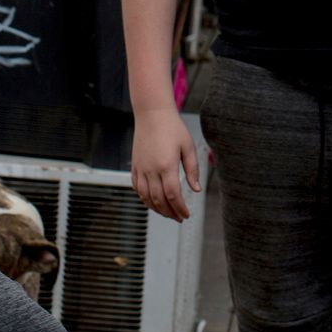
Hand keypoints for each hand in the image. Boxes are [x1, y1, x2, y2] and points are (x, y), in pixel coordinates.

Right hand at [131, 107, 199, 221]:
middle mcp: (151, 169)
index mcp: (167, 165)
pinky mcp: (134, 166)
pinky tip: (152, 201)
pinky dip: (144, 198)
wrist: (152, 114)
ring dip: (156, 209)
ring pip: (146, 197)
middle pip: (159, 200)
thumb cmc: (172, 128)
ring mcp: (141, 168)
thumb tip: (196, 189)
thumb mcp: (188, 147)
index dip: (180, 209)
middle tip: (178, 218)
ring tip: (167, 213)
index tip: (186, 215)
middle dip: (170, 213)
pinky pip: (137, 188)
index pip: (173, 196)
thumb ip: (192, 170)